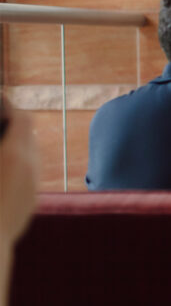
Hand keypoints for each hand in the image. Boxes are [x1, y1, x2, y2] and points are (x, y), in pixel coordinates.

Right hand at [0, 106, 37, 244]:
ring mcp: (32, 186)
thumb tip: (6, 136)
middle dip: (11, 127)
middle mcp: (30, 167)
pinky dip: (15, 168)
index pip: (22, 118)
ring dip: (13, 147)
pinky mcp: (30, 202)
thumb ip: (1, 141)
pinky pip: (27, 175)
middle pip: (28, 135)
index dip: (9, 108)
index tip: (0, 104)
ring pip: (29, 156)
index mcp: (14, 154)